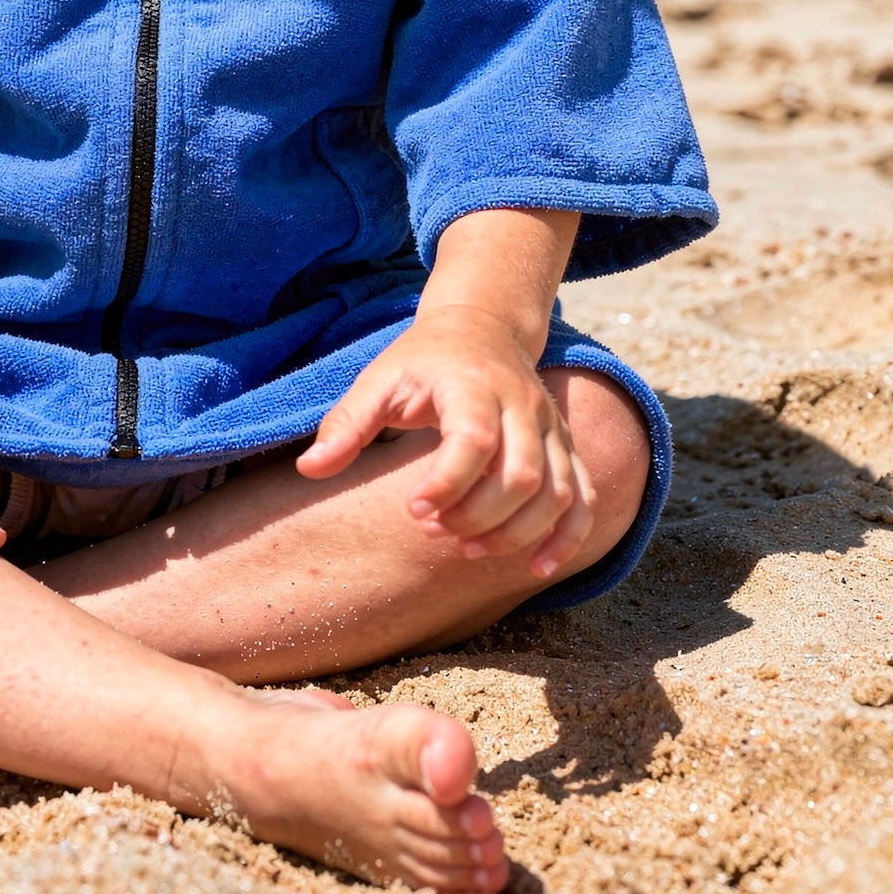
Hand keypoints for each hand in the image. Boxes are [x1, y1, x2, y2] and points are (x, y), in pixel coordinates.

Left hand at [297, 303, 594, 581]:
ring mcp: (551, 427)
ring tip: (467, 548)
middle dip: (478, 516)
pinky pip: (582, 497)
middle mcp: (521, 405)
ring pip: (556, 492)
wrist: (482, 326)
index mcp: (472, 384)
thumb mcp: (378, 380)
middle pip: (522, 474)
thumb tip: (309, 469)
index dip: (447, 484)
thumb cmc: (422, 360)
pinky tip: (536, 567)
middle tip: (435, 531)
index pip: (474, 440)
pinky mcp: (566, 447)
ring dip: (516, 533)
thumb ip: (346, 424)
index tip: (413, 510)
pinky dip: (568, 537)